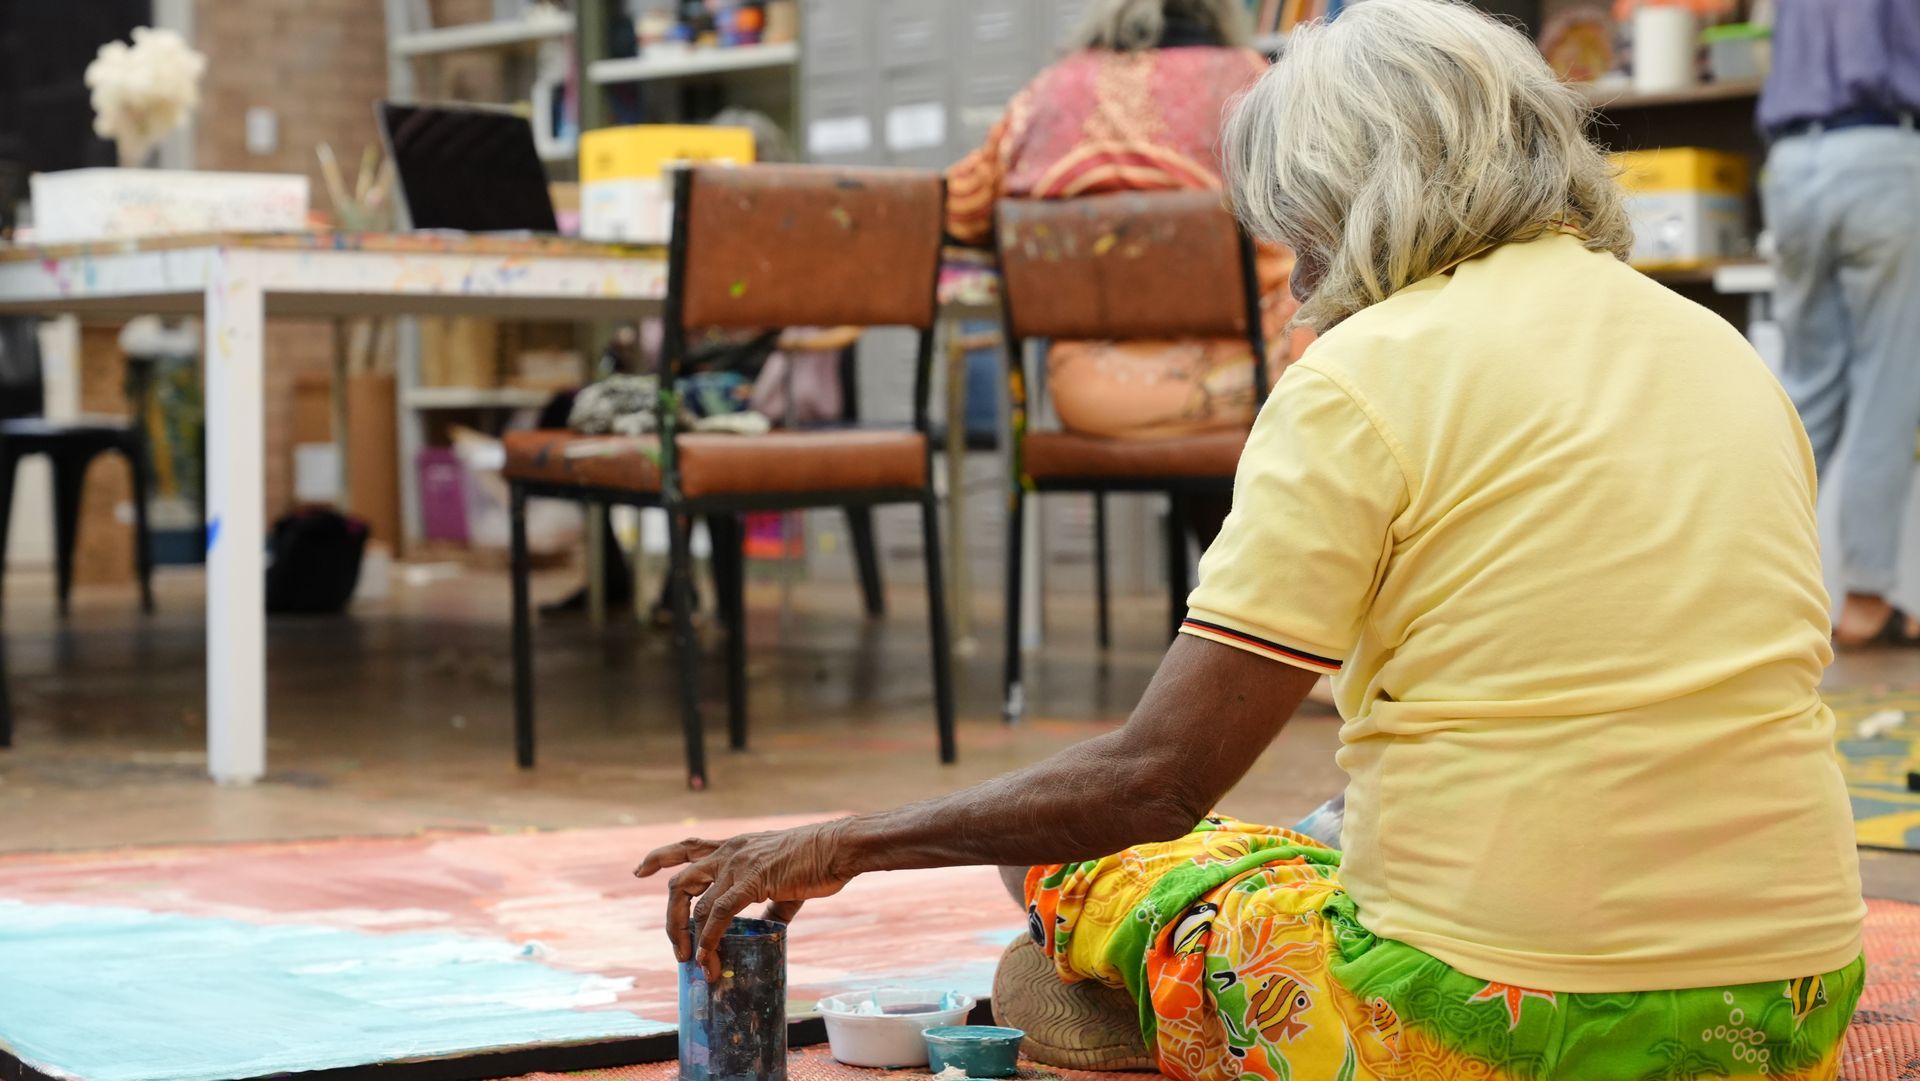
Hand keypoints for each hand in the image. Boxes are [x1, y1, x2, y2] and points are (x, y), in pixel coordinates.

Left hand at [635, 820, 856, 979]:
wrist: (839, 847)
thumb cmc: (819, 860)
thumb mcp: (786, 879)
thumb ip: (771, 902)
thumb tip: (768, 926)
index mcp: (736, 846)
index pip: (688, 847)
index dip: (660, 857)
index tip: (640, 870)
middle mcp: (729, 852)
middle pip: (678, 880)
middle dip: (670, 917)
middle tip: (676, 947)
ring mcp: (737, 865)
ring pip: (691, 900)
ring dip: (685, 935)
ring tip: (693, 962)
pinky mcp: (751, 881)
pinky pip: (717, 914)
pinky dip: (708, 939)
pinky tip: (708, 957)